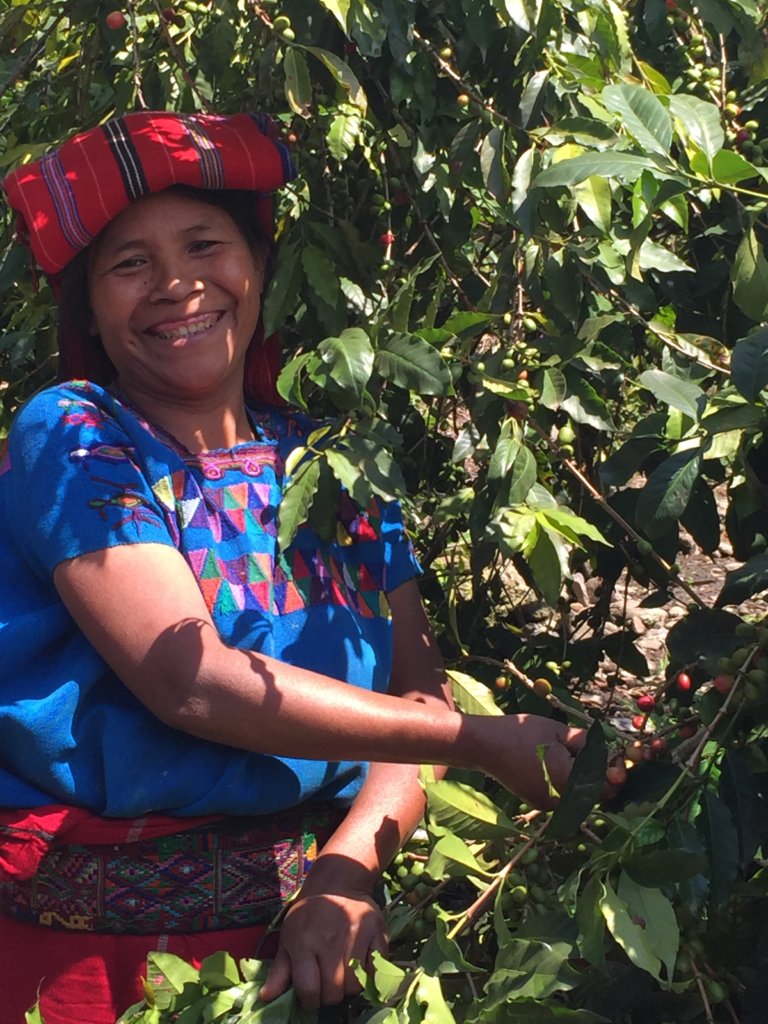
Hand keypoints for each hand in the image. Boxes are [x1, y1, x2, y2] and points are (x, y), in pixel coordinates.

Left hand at [258, 889, 387, 1008]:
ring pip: (355, 985)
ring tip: (341, 974)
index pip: (309, 989)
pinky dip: (368, 975)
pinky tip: (358, 966)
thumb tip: (266, 998)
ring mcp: (357, 935)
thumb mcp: (288, 937)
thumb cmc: (309, 914)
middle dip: (328, 995)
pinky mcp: (378, 932)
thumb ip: (279, 970)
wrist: (337, 883)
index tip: (310, 997)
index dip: (309, 1001)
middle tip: (326, 985)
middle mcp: (331, 938)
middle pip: (334, 992)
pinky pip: (376, 971)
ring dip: (348, 987)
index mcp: (304, 941)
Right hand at [470, 714, 620, 808]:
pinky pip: (565, 797)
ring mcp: (548, 805)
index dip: (616, 774)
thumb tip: (611, 754)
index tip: (618, 757)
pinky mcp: (539, 803)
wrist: (486, 746)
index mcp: (566, 781)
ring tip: (577, 755)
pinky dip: (570, 784)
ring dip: (586, 780)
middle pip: (595, 795)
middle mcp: (559, 800)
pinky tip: (561, 764)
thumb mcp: (559, 731)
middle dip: (602, 776)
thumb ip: (588, 745)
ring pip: (580, 796)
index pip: (606, 788)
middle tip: (602, 754)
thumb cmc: (522, 734)